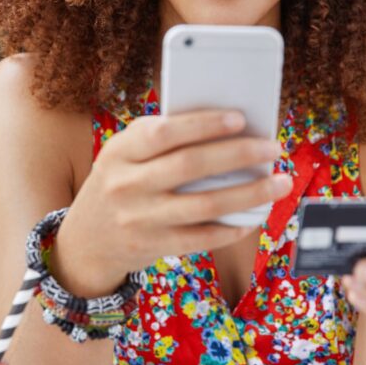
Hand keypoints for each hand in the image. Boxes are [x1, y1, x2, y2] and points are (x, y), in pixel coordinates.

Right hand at [52, 110, 291, 294]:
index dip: (203, 124)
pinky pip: (202, 237)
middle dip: (239, 154)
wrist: (86, 240)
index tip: (240, 118)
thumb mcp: (124, 155)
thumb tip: (227, 128)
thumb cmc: (120, 183)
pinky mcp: (152, 247)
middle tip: (273, 148)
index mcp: (120, 152)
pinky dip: (232, 227)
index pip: (164, 132)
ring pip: (204, 204)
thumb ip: (161, 140)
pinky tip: (254, 217)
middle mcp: (126, 185)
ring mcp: (139, 219)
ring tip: (279, 182)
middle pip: (191, 166)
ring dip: (249, 193)